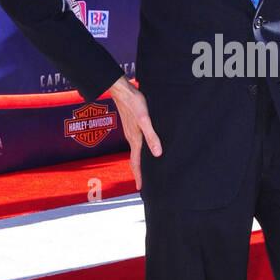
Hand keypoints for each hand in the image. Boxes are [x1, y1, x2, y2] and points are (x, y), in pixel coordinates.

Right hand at [107, 75, 160, 190]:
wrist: (122, 90)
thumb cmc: (134, 103)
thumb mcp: (145, 119)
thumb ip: (151, 136)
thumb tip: (157, 153)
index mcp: (135, 140)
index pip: (136, 163)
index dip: (139, 176)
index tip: (140, 188)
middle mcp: (131, 138)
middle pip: (135, 160)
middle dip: (139, 172)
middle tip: (142, 183)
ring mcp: (130, 132)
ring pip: (135, 152)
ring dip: (139, 162)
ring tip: (144, 169)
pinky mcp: (131, 126)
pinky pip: (135, 143)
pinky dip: (139, 151)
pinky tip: (144, 148)